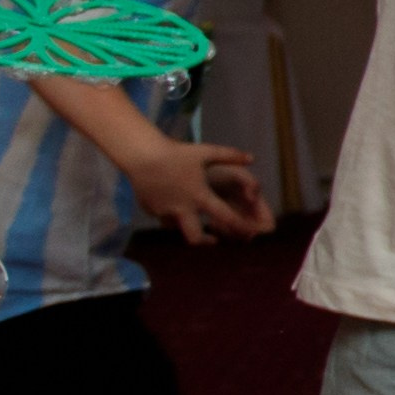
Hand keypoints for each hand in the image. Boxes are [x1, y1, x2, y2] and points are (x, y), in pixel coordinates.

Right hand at [129, 138, 274, 244]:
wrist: (142, 155)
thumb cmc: (177, 153)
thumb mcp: (206, 152)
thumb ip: (230, 155)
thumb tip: (252, 158)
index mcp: (200, 196)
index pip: (225, 216)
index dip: (239, 226)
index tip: (248, 231)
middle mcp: (183, 209)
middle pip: (195, 239)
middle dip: (205, 242)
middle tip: (213, 239)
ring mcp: (165, 212)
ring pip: (177, 228)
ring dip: (185, 225)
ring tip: (189, 217)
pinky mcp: (150, 210)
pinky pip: (162, 217)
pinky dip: (168, 213)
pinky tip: (169, 202)